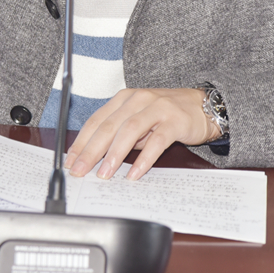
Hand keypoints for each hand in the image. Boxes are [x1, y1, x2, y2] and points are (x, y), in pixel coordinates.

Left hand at [65, 88, 218, 180]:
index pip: (96, 120)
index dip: (81, 141)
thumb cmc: (167, 114)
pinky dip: (144, 158)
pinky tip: (135, 173)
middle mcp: (138, 99)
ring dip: (115, 154)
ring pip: (129, 130)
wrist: (203, 106)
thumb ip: (120, 134)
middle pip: (109, 126)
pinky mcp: (174, 121)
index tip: (70, 161)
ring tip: (104, 174)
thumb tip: (97, 158)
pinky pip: (156, 141)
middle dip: (91, 151)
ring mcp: (157, 108)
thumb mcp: (139, 120)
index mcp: (124, 99)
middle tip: (80, 170)